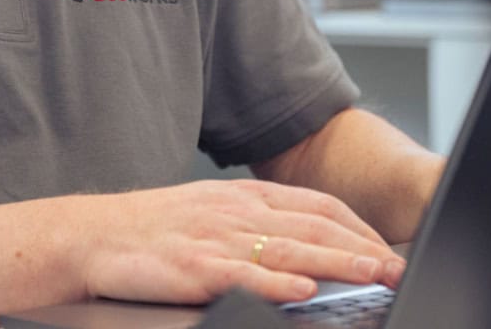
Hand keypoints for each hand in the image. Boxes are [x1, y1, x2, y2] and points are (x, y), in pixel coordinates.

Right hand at [80, 179, 405, 305]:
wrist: (95, 235)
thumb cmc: (153, 228)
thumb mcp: (209, 212)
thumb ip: (255, 224)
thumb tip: (303, 250)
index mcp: (242, 196)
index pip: (314, 205)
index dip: (355, 226)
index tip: (385, 247)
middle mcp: (235, 211)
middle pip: (312, 227)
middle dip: (360, 247)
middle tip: (395, 266)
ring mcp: (216, 238)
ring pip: (289, 250)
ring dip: (335, 264)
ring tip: (371, 277)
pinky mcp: (194, 267)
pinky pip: (243, 276)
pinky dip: (277, 285)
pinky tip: (304, 294)